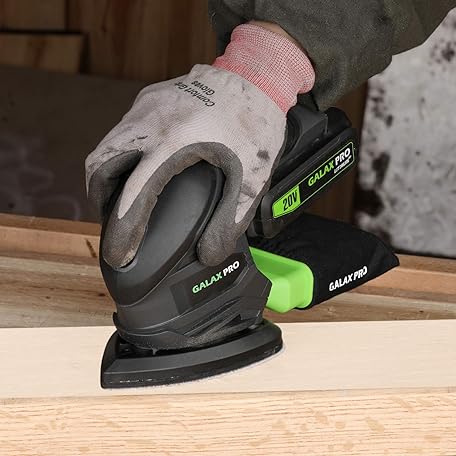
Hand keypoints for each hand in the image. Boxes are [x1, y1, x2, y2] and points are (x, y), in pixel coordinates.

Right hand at [85, 24, 313, 267]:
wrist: (255, 74)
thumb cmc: (255, 123)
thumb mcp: (252, 176)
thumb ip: (231, 219)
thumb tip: (209, 254)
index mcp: (175, 142)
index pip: (134, 193)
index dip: (123, 229)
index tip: (118, 254)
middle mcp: (150, 122)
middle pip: (100, 166)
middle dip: (100, 200)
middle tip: (115, 221)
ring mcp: (145, 106)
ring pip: (105, 147)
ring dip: (106, 176)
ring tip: (122, 199)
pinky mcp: (147, 98)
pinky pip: (121, 131)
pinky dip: (119, 154)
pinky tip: (138, 166)